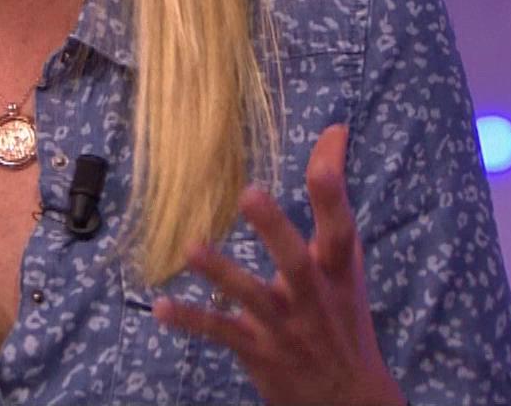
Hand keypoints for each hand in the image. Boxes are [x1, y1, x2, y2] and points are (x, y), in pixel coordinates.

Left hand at [154, 124, 403, 405]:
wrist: (348, 398)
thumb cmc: (340, 314)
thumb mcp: (343, 262)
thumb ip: (332, 200)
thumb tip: (334, 131)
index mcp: (338, 271)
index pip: (341, 226)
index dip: (333, 188)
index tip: (332, 138)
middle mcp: (313, 297)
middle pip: (297, 263)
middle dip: (276, 231)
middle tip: (251, 193)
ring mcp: (284, 327)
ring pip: (252, 298)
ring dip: (223, 273)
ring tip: (192, 248)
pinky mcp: (257, 351)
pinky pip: (220, 333)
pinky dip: (191, 320)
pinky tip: (161, 307)